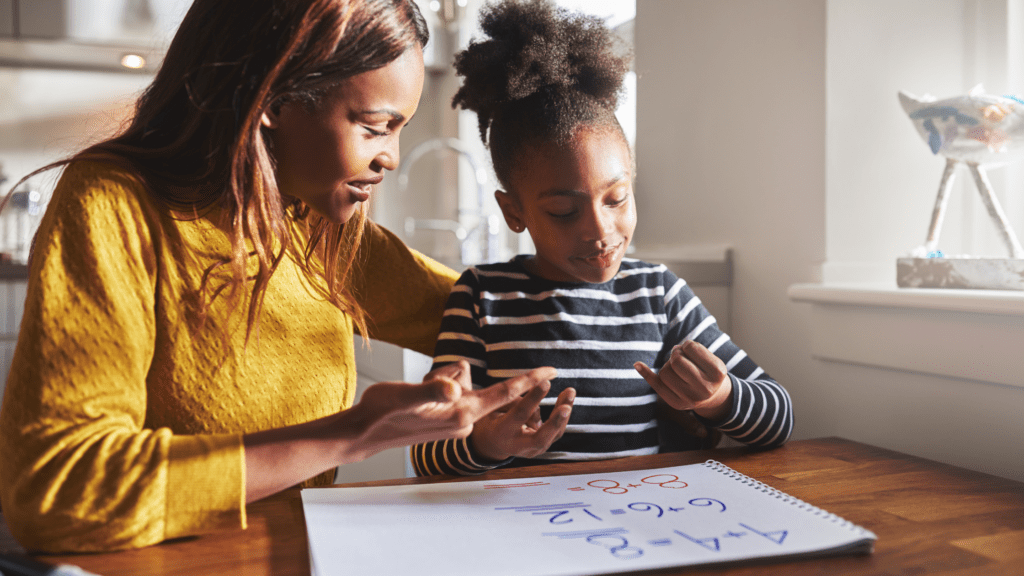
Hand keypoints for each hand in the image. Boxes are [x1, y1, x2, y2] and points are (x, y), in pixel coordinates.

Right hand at [346, 362, 559, 459]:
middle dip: (452, 376)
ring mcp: (455, 422)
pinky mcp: (445, 421)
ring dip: (438, 382)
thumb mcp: (407, 395)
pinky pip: (450, 391)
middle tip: (423, 387)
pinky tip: (414, 401)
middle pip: (472, 382)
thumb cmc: (383, 413)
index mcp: (461, 414)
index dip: (528, 380)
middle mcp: (464, 420)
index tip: (552, 370)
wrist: (364, 433)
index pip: (503, 394)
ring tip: (413, 396)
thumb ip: (433, 391)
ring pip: (459, 384)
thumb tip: (454, 386)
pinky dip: (435, 388)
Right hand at [469, 383, 574, 461]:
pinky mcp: (542, 447)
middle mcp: (518, 446)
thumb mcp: (494, 408)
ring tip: (570, 392)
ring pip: (554, 435)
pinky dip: (563, 416)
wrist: (493, 443)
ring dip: (564, 414)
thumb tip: (538, 393)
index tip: (545, 382)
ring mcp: (532, 450)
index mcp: (502, 433)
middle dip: (555, 422)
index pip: (520, 415)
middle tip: (566, 407)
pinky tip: (567, 399)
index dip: (533, 398)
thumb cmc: (493, 419)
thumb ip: (513, 400)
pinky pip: (556, 432)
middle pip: (541, 438)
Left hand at [634, 340, 732, 420]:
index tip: (690, 349)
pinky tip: (638, 364)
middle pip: (677, 360)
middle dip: (675, 354)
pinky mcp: (677, 404)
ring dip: (668, 365)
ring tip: (678, 368)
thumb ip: (693, 350)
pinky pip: (657, 385)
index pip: (691, 347)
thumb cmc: (708, 371)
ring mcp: (691, 399)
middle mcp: (705, 388)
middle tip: (679, 356)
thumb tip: (672, 351)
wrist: (713, 396)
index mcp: (717, 372)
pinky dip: (646, 373)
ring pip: (665, 371)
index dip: (687, 345)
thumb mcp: (710, 358)